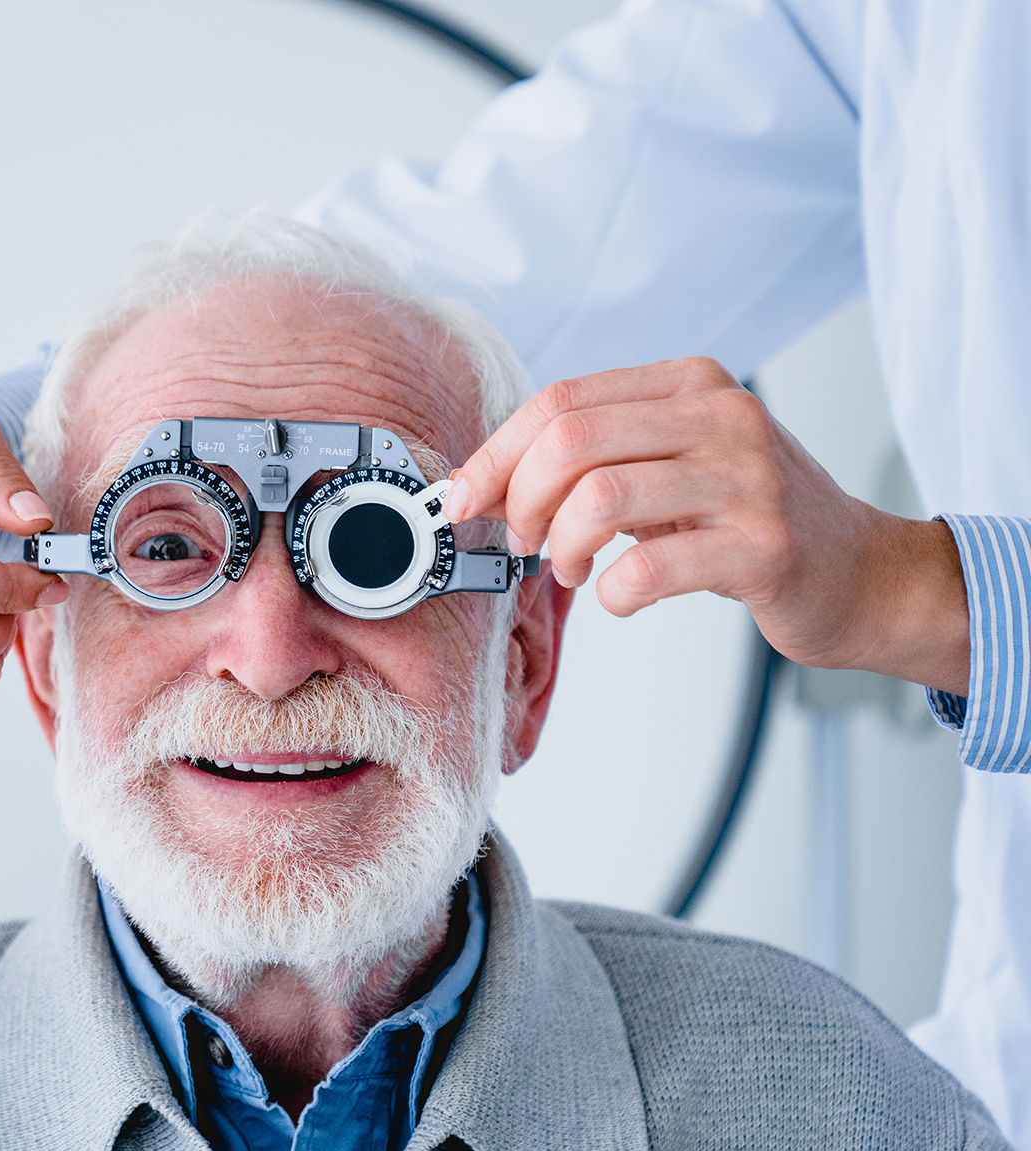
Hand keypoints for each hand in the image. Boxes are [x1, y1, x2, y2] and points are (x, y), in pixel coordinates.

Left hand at [442, 357, 969, 694]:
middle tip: (524, 541)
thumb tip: (478, 488)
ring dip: (560, 547)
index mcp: (688, 384)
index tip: (461, 500)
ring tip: (568, 569)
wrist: (860, 572)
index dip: (494, 455)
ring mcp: (748, 480)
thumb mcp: (669, 466)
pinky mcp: (764, 547)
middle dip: (520, 500)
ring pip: (599, 498)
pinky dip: (612, 592)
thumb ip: (586, 462)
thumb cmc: (746, 519)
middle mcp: (721, 417)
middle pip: (569, 441)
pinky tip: (621, 596)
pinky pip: (648, 568)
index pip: (559, 401)